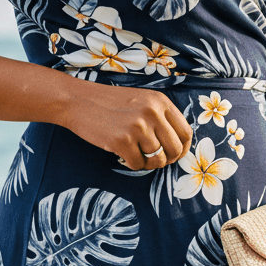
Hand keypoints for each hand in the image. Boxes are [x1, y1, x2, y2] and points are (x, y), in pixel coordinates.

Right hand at [58, 82, 192, 170]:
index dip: (183, 149)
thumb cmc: (111, 104)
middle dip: (168, 160)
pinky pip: (138, 165)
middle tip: (156, 160)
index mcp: (160, 102)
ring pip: (158, 160)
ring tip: (137, 155)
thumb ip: (161, 117)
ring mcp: (138, 127)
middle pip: (175, 150)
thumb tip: (177, 146)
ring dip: (148, 164)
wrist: (79, 101)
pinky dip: (132, 165)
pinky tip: (123, 155)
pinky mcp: (122, 141)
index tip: (175, 155)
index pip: (186, 132)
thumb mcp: (142, 101)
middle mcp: (152, 113)